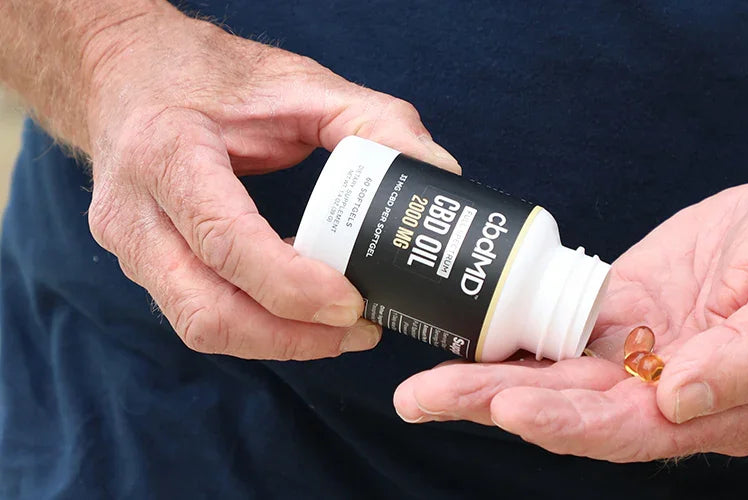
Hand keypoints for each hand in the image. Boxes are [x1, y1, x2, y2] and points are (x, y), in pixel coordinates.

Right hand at [82, 5, 459, 359]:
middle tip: (359, 329)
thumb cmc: (209, 76)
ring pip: (199, 326)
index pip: (225, 241)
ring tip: (340, 332)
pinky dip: (255, 327)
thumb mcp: (294, 82)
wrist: (125, 73)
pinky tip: (301, 314)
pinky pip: (198, 315)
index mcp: (167, 153)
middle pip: (206, 309)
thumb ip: (371, 119)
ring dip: (276, 343)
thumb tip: (437, 171)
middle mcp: (134, 211)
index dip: (291, 285)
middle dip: (290, 336)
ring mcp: (130, 246)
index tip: (351, 301)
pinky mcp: (142, 266)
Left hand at [394, 151, 747, 460]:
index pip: (630, 429)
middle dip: (495, 404)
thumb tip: (677, 397)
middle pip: (571, 409)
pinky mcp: (619, 312)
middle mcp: (666, 392)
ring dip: (487, 377)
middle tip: (423, 399)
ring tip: (422, 385)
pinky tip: (466, 336)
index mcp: (717, 407)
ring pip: (554, 375)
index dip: (570, 422)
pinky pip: (559, 329)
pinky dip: (513, 336)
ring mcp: (638, 353)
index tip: (512, 405)